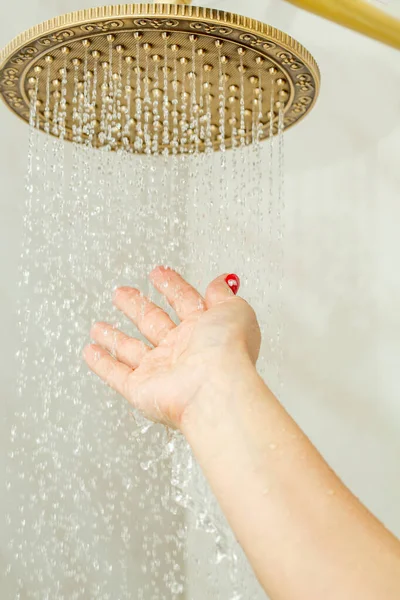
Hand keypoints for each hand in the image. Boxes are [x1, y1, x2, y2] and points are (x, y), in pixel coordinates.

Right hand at [83, 267, 260, 428]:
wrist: (215, 388)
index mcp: (204, 330)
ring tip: (98, 325)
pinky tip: (91, 352)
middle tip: (121, 293)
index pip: (184, 302)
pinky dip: (102, 364)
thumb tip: (219, 284)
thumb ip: (223, 296)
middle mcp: (182, 351)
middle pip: (153, 323)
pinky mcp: (141, 389)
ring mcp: (161, 371)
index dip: (171, 286)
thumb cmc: (228, 350)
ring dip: (114, 337)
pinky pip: (117, 375)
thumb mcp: (234, 310)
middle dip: (137, 306)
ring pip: (132, 350)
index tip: (158, 274)